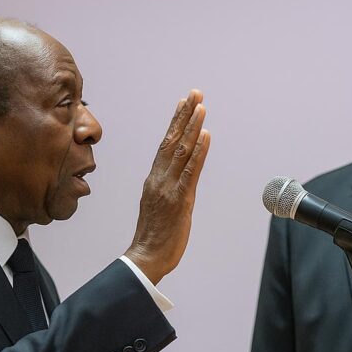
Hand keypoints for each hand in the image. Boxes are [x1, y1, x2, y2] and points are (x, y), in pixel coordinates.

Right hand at [125, 89, 210, 283]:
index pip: (165, 145)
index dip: (175, 123)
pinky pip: (190, 171)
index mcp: (153, 180)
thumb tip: (176, 178)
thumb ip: (165, 189)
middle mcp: (159, 179)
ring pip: (181, 151)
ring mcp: (168, 188)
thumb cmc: (153, 238)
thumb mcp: (157, 206)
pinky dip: (199, 152)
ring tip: (201, 106)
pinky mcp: (180, 200)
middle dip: (184, 115)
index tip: (183, 104)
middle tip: (195, 94)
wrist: (145, 258)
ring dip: (193, 126)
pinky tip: (205, 135)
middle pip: (172, 140)